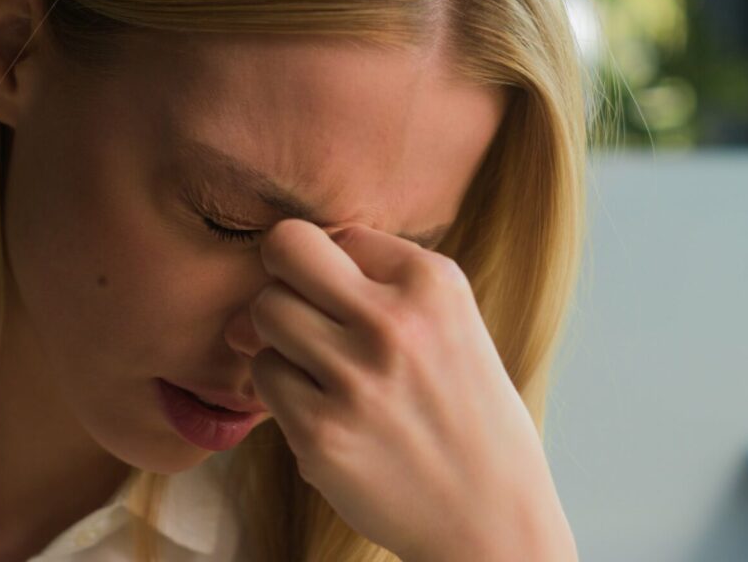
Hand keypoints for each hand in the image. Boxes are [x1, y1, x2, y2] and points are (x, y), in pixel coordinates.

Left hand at [247, 219, 577, 561]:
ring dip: (283, 340)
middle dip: (285, 279)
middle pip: (286, 250)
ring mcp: (356, 377)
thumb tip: (256, 298)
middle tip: (309, 320)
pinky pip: (264, 376)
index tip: (359, 309)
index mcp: (434, 282)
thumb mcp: (446, 322)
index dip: (335, 270)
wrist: (491, 515)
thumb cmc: (460, 410)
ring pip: (266, 313)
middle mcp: (396, 321)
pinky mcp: (322, 432)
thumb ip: (365, 285)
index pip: (337, 232)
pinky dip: (284, 392)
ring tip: (326, 373)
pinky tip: (328, 413)